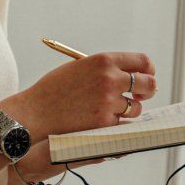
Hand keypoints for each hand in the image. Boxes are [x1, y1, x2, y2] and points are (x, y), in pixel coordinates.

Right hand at [0, 52, 156, 182]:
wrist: (35, 111)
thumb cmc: (54, 89)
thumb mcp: (79, 67)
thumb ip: (104, 68)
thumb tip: (131, 74)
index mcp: (103, 60)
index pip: (142, 61)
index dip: (148, 70)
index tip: (147, 76)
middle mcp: (109, 79)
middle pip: (148, 83)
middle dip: (148, 90)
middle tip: (142, 95)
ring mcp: (108, 101)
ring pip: (136, 108)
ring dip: (130, 110)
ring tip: (114, 109)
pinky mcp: (104, 122)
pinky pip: (122, 124)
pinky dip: (116, 124)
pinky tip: (103, 121)